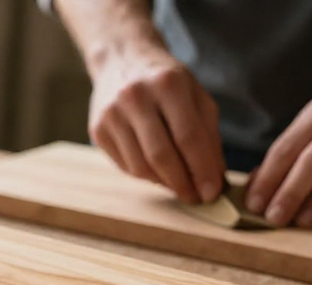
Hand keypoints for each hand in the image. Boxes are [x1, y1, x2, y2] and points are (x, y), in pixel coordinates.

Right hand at [88, 48, 224, 203]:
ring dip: (164, 183)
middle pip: (161, 155)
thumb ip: (208, 135)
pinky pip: (125, 165)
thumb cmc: (166, 81)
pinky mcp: (97, 130)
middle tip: (195, 197)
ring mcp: (112, 114)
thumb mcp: (195, 96)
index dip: (202, 169)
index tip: (212, 192)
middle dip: (182, 183)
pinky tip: (157, 171)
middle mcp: (135, 97)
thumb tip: (214, 178)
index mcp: (167, 83)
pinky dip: (145, 175)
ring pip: (140, 166)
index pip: (188, 136)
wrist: (121, 60)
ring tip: (178, 184)